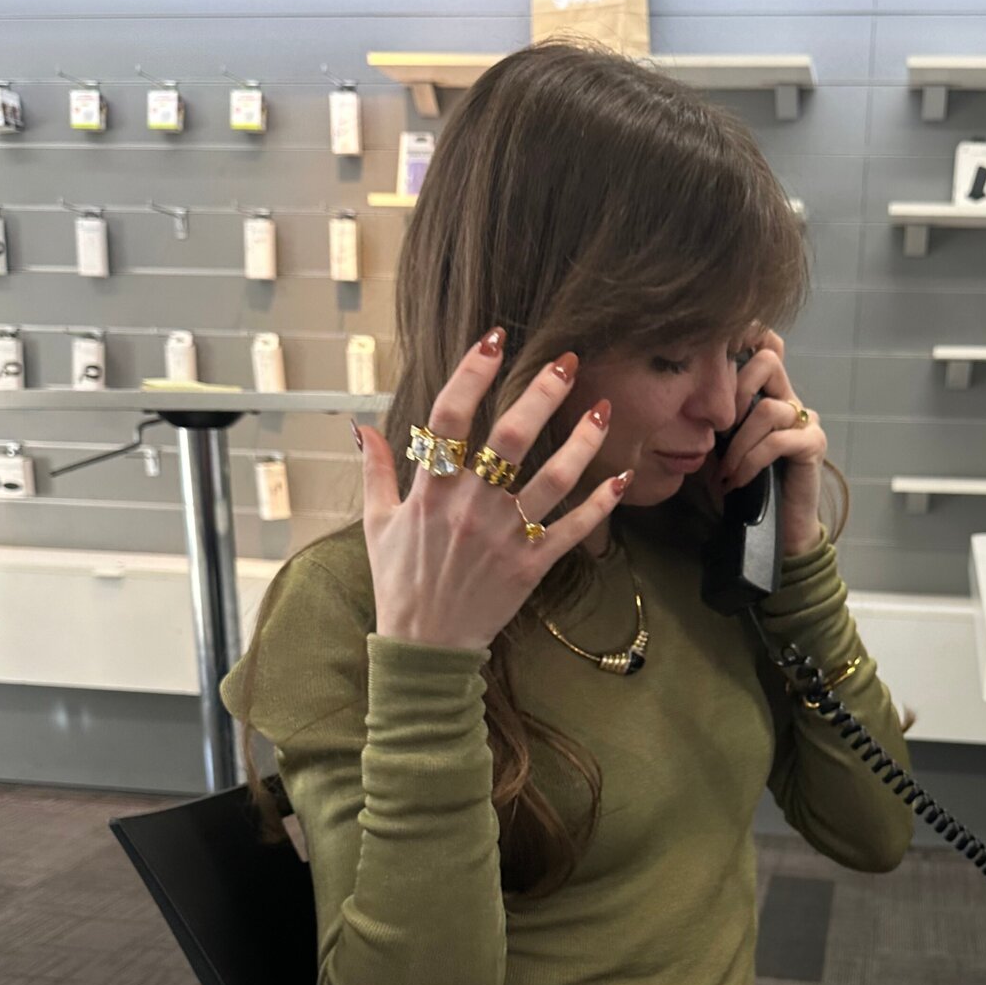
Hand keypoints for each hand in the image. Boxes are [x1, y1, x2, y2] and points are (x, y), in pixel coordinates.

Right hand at [353, 330, 624, 652]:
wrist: (425, 646)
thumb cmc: (399, 582)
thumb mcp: (376, 524)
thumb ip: (375, 471)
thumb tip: (362, 426)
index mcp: (430, 492)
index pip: (449, 419)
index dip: (472, 374)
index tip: (494, 338)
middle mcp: (470, 508)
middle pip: (510, 440)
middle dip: (540, 395)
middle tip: (565, 360)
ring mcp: (505, 538)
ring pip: (551, 481)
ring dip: (581, 442)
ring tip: (604, 408)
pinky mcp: (531, 567)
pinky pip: (571, 531)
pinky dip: (600, 505)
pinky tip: (623, 477)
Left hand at [714, 325, 826, 554]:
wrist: (778, 530)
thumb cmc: (744, 489)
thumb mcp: (719, 448)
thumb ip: (710, 422)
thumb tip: (677, 400)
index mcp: (768, 394)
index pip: (765, 346)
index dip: (744, 340)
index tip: (712, 363)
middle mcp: (791, 400)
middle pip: (768, 361)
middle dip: (734, 391)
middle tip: (718, 430)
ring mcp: (805, 422)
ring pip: (769, 408)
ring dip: (739, 443)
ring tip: (726, 471)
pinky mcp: (813, 445)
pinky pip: (779, 440)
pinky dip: (752, 460)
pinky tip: (738, 480)